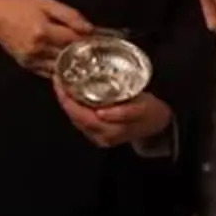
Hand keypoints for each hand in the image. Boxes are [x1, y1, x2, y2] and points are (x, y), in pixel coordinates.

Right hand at [0, 0, 92, 76]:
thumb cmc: (21, 7)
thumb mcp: (47, 3)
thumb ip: (69, 15)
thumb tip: (88, 28)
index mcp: (42, 31)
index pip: (73, 39)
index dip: (87, 38)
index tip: (98, 37)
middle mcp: (37, 48)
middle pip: (68, 55)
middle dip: (83, 52)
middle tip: (95, 49)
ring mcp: (31, 59)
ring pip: (60, 67)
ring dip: (73, 63)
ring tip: (83, 56)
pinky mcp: (27, 66)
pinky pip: (48, 72)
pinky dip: (60, 69)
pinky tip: (68, 64)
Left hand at [53, 80, 172, 147]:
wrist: (158, 125)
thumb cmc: (151, 113)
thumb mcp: (143, 109)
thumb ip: (125, 112)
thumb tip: (102, 113)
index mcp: (109, 131)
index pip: (81, 115)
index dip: (68, 99)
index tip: (60, 82)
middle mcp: (101, 136)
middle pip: (74, 117)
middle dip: (64, 98)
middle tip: (57, 79)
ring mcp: (99, 137)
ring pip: (76, 119)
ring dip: (67, 102)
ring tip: (61, 84)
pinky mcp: (98, 134)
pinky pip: (81, 120)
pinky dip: (74, 107)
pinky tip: (72, 95)